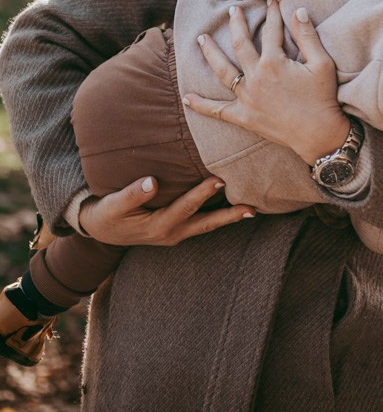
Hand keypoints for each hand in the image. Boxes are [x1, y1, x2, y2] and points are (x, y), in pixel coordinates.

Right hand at [77, 175, 255, 246]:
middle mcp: (172, 232)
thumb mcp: (114, 205)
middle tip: (252, 208)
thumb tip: (152, 182)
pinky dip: (218, 214)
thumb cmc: (107, 214)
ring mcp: (177, 233)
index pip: (185, 206)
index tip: (219, 178)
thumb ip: (132, 194)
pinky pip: (202, 222)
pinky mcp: (178, 228)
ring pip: (208, 224)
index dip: (202, 193)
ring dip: (229, 216)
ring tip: (253, 208)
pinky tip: (233, 204)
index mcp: (158, 226)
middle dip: (230, 215)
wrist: (101, 230)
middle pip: (207, 223)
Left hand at [185, 0, 348, 164]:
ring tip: (201, 39)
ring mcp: (246, 97)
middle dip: (237, 23)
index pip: (271, 31)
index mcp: (274, 62)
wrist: (318, 134)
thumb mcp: (322, 63)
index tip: (271, 0)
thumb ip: (307, 36)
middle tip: (232, 10)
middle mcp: (255, 77)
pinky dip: (201, 105)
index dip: (272, 13)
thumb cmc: (323, 98)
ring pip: (223, 71)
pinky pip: (217, 110)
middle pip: (241, 44)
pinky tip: (187, 97)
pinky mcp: (243, 117)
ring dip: (211, 53)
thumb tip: (297, 10)